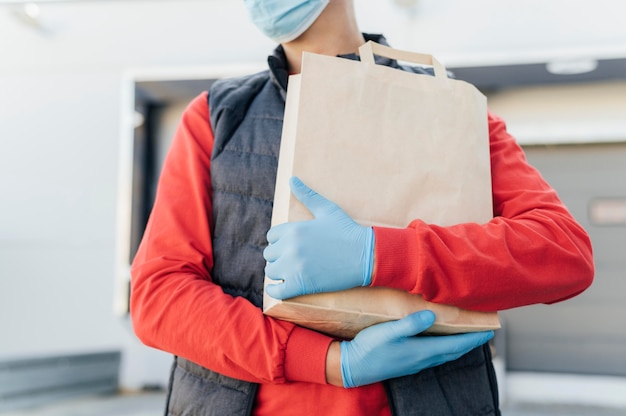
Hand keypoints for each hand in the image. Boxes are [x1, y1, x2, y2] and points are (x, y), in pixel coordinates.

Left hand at [264, 176, 373, 298]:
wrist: (366, 255)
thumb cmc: (348, 230)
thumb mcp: (327, 209)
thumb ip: (307, 195)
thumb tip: (292, 179)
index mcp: (294, 229)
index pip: (272, 236)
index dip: (280, 241)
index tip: (290, 245)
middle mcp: (290, 248)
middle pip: (270, 254)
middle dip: (279, 256)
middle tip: (293, 258)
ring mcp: (294, 267)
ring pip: (272, 271)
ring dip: (279, 271)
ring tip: (291, 271)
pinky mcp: (301, 285)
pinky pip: (277, 291)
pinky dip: (276, 290)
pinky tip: (281, 287)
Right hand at [338, 311, 493, 387]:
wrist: (354, 367)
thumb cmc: (369, 348)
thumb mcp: (388, 331)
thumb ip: (410, 323)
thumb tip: (431, 315)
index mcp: (421, 351)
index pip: (455, 345)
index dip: (473, 338)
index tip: (489, 331)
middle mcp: (422, 359)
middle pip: (453, 351)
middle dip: (470, 343)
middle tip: (485, 333)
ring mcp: (415, 363)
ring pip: (445, 355)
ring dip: (459, 347)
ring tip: (468, 338)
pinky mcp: (408, 363)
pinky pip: (435, 356)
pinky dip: (446, 350)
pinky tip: (442, 344)